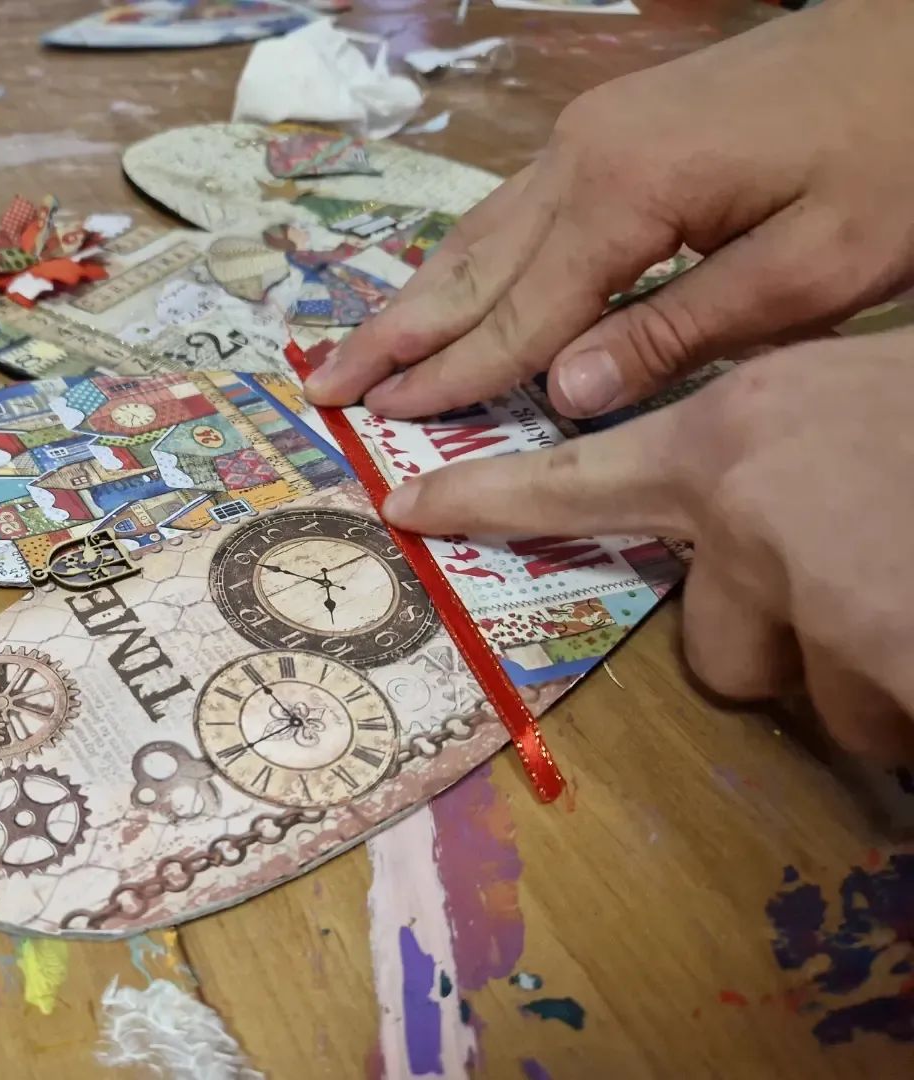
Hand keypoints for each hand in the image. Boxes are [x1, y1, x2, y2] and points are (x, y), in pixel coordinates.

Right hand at [307, 0, 913, 419]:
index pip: (518, 314)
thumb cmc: (897, 153)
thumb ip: (679, 332)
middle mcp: (581, 154)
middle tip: (321, 387)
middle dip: (394, 335)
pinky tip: (441, 290)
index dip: (449, 378)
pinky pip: (513, 210)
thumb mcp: (815, 267)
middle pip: (468, 267)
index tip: (379, 421)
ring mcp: (589, 133)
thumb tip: (559, 394)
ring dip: (415, 299)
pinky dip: (466, 263)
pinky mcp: (608, 129)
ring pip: (479, 233)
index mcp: (626, 192)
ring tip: (356, 350)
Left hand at [379, 331, 913, 761]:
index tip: (404, 510)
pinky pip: (879, 721)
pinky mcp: (867, 660)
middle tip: (876, 586)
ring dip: (866, 671)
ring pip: (805, 689)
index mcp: (739, 426)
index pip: (569, 479)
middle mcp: (746, 511)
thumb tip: (742, 524)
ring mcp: (802, 590)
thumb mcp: (863, 407)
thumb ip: (789, 457)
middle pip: (717, 643)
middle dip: (786, 643)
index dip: (482, 500)